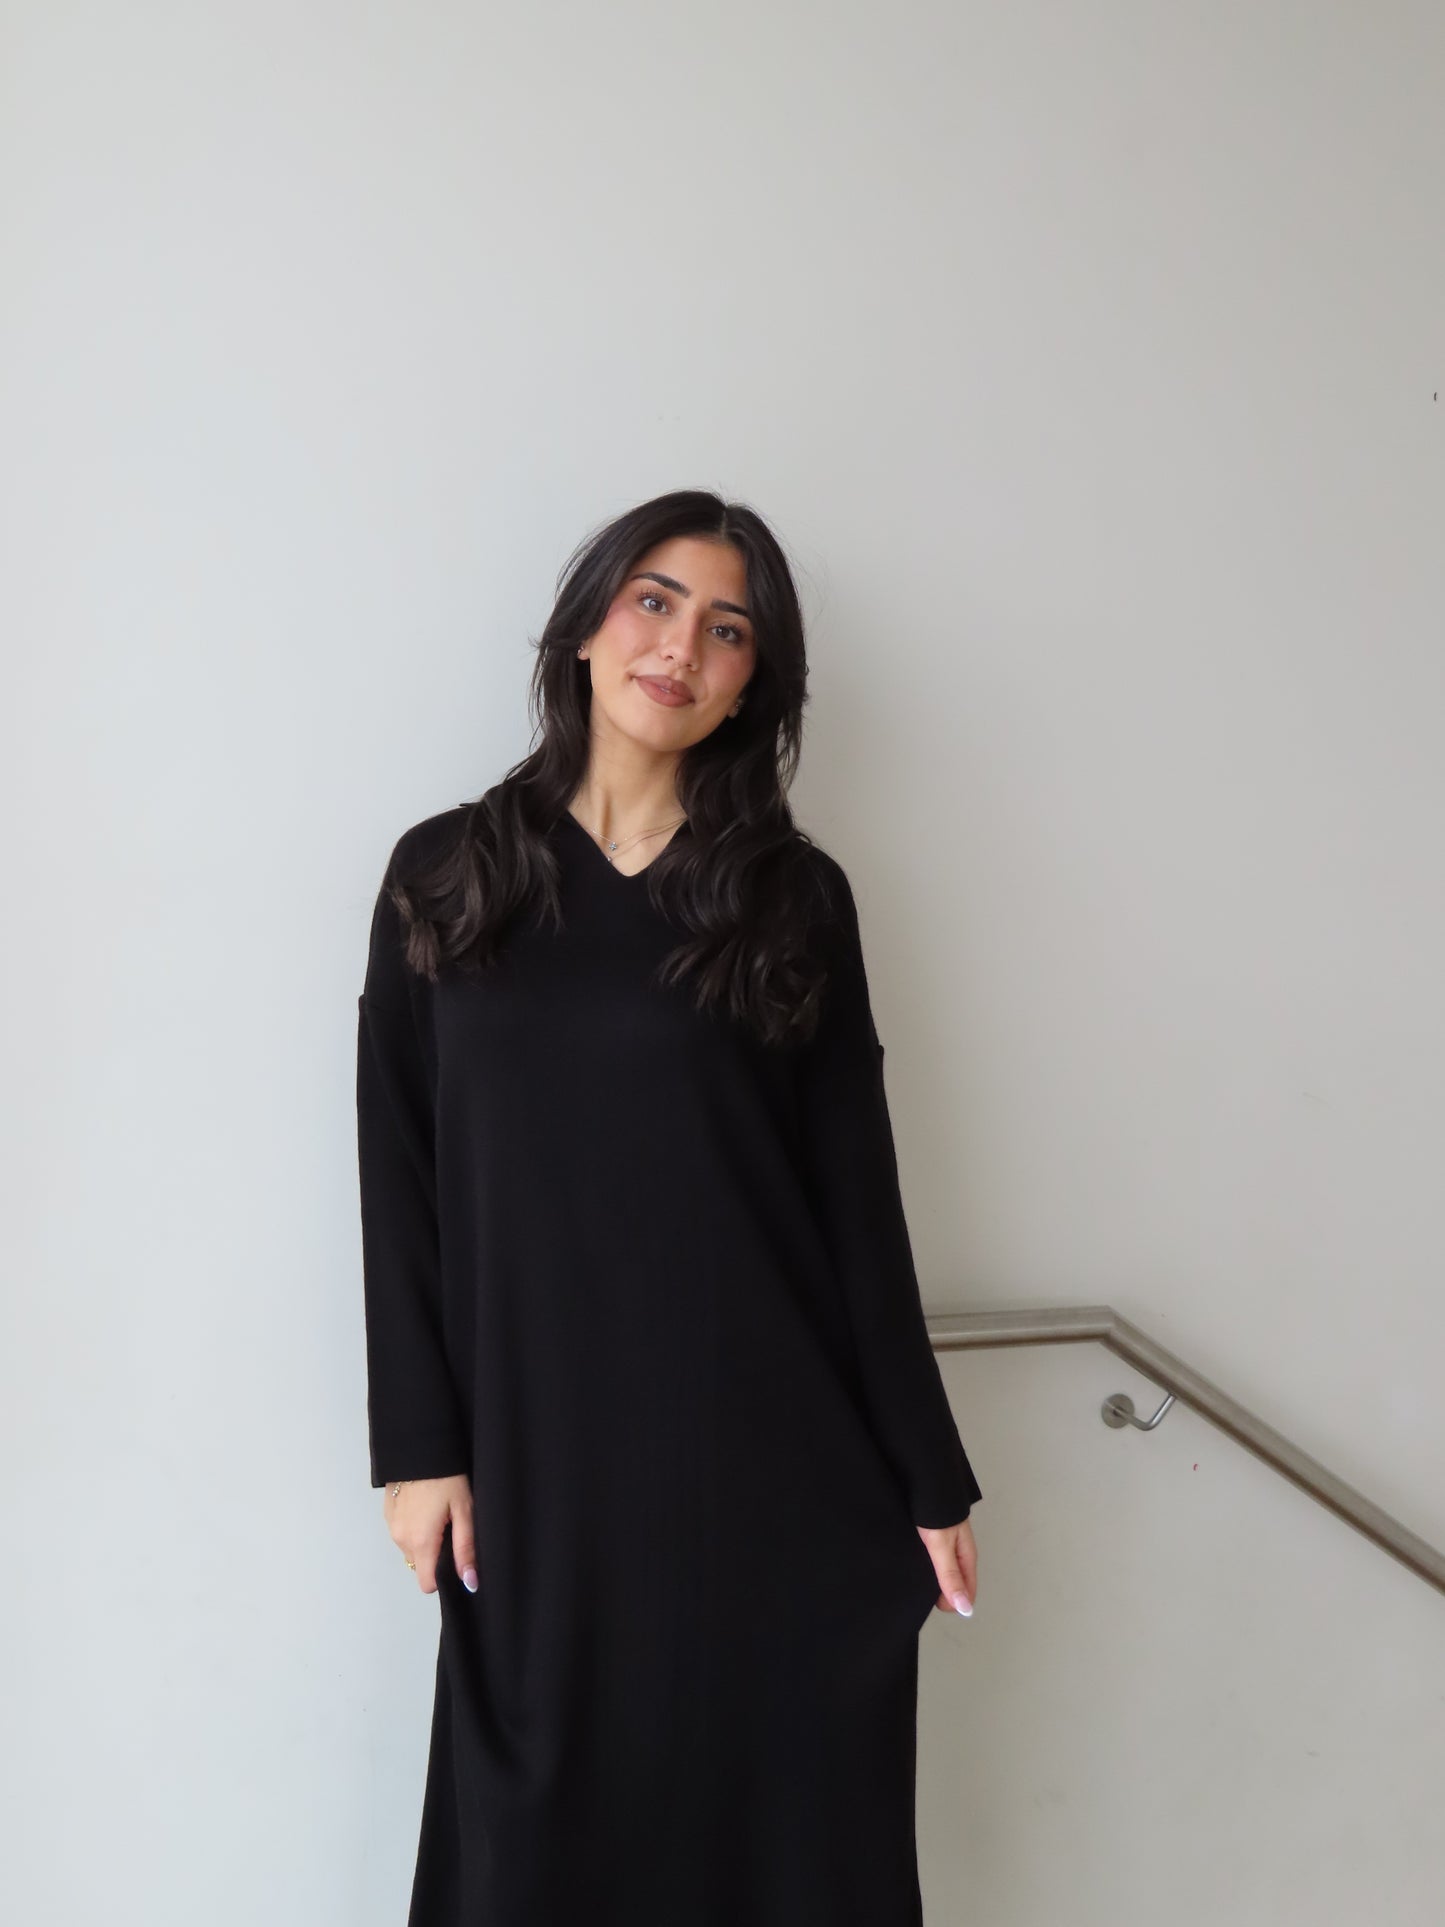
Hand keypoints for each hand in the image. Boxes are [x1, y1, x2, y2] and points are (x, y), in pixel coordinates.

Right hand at [383, 1473, 477, 1594]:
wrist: (420, 1446)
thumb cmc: (447, 1477)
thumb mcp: (464, 1511)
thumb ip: (465, 1549)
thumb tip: (469, 1582)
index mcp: (421, 1542)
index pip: (427, 1584)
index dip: (443, 1576)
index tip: (454, 1557)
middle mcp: (401, 1539)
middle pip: (420, 1565)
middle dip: (435, 1554)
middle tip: (450, 1527)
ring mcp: (391, 1526)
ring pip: (410, 1549)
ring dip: (423, 1540)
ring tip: (437, 1513)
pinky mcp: (386, 1513)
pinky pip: (402, 1533)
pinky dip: (412, 1527)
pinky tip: (423, 1506)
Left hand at [917, 1515, 976, 1616]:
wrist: (924, 1479)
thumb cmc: (935, 1508)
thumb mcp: (941, 1546)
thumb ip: (950, 1576)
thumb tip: (964, 1608)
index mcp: (966, 1556)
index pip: (967, 1591)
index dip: (952, 1603)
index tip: (934, 1605)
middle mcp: (958, 1552)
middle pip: (955, 1583)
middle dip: (940, 1593)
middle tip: (920, 1595)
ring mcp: (945, 1544)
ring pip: (942, 1572)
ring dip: (931, 1580)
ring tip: (913, 1580)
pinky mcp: (932, 1538)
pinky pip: (931, 1560)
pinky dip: (923, 1567)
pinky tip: (911, 1566)